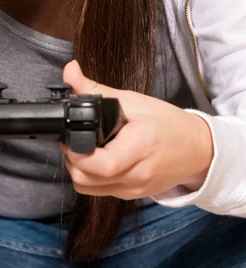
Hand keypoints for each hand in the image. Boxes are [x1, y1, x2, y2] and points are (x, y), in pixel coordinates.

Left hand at [60, 60, 213, 199]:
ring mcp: (133, 189)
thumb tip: (70, 71)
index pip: (101, 164)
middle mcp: (136, 176)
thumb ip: (96, 90)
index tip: (70, 135)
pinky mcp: (131, 195)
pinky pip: (100, 191)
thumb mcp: (133, 101)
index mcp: (139, 148)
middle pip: (86, 180)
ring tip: (85, 147)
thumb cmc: (168, 123)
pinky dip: (92, 177)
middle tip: (73, 138)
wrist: (197, 148)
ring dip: (79, 169)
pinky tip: (97, 158)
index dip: (77, 152)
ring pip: (88, 189)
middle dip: (72, 159)